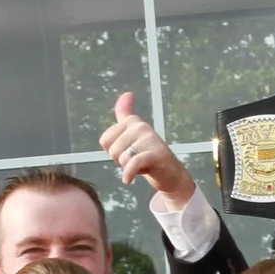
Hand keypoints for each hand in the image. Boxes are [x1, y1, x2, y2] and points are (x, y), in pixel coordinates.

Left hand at [99, 91, 192, 205]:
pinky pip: (132, 164)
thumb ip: (125, 113)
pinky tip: (128, 180)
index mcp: (132, 121)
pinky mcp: (155, 153)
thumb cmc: (148, 154)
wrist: (170, 174)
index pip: (105, 141)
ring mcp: (149, 138)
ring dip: (129, 168)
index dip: (114, 152)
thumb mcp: (133, 133)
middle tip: (136, 161)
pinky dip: (128, 174)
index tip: (128, 152)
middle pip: (112, 150)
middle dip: (121, 161)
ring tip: (142, 165)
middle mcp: (140, 126)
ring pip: (122, 158)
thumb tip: (127, 93)